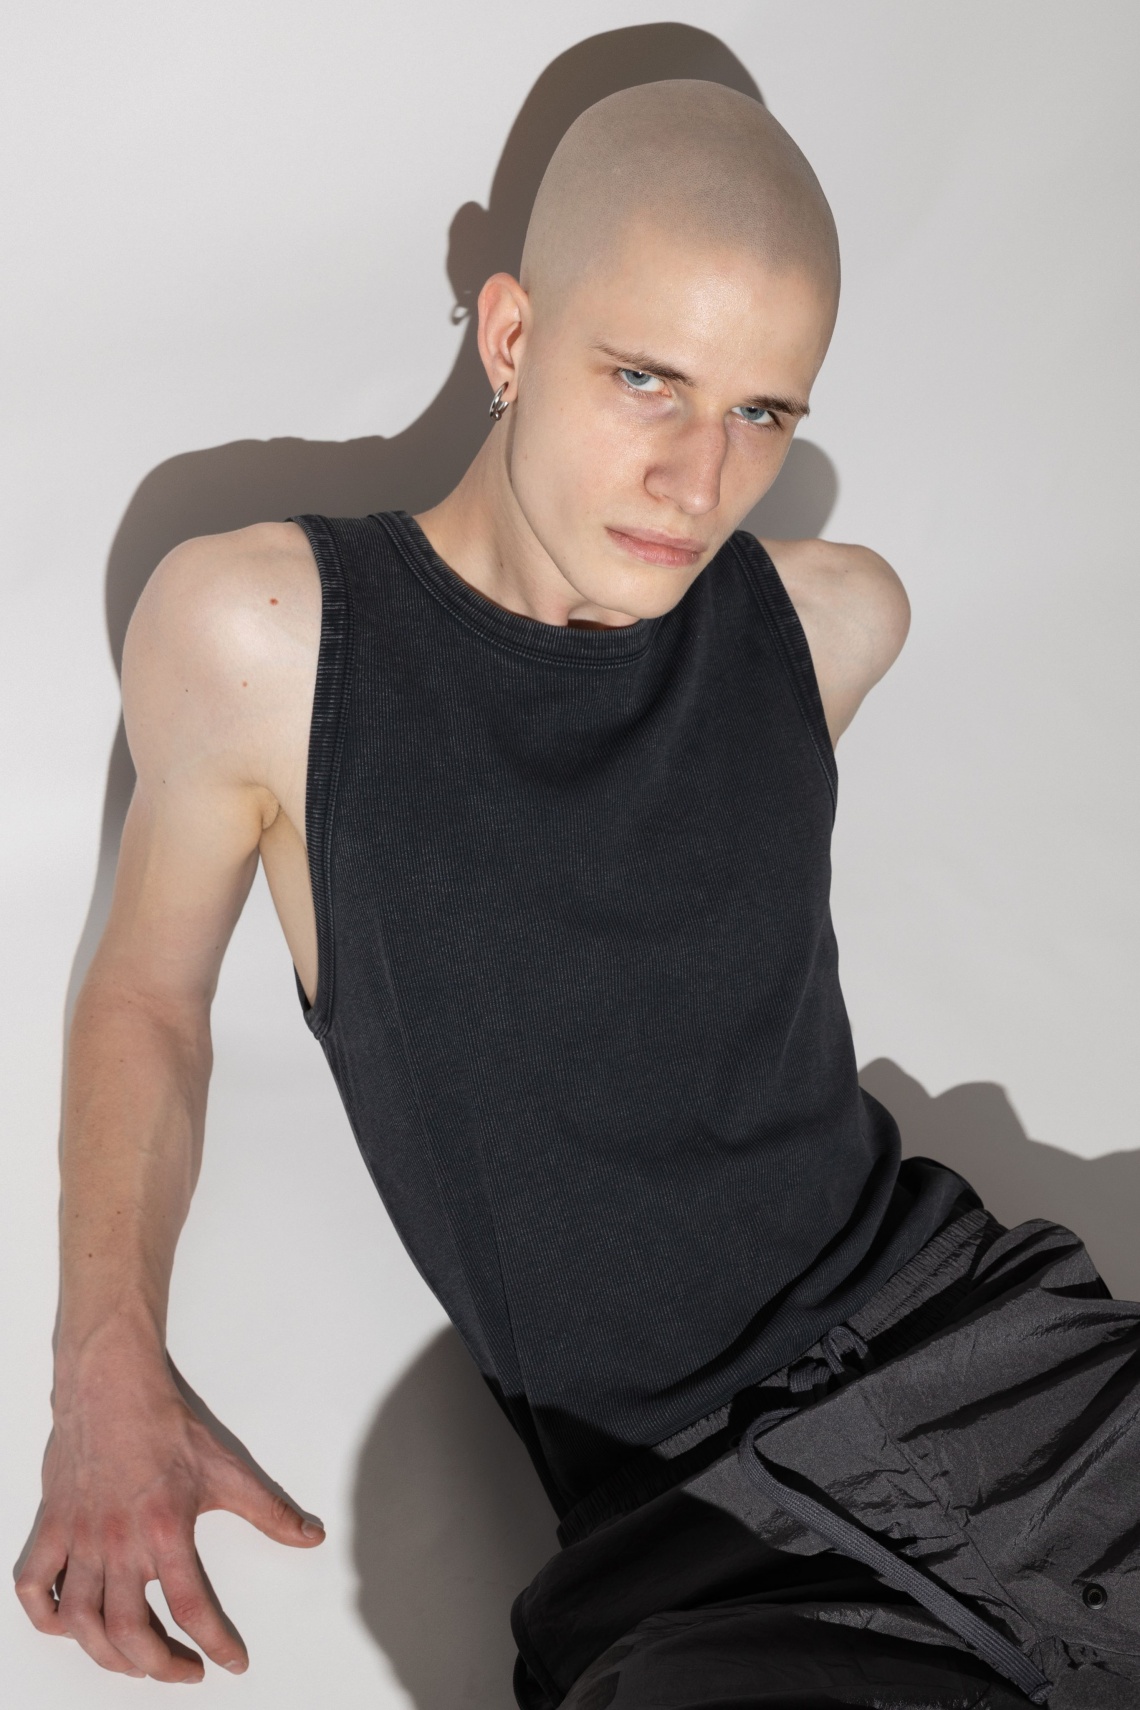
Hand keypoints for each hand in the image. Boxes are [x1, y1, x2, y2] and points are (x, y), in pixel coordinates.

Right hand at [14, 1347, 323, 1682]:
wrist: (112, 1385)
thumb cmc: (165, 1426)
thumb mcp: (227, 1469)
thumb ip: (269, 1510)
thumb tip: (311, 1536)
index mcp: (165, 1530)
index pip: (193, 1607)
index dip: (216, 1643)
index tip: (232, 1662)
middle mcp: (118, 1542)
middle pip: (129, 1632)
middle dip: (158, 1666)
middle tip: (182, 1672)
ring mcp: (79, 1538)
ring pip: (81, 1623)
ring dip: (107, 1655)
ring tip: (135, 1661)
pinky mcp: (52, 1527)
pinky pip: (34, 1588)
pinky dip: (47, 1618)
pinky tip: (73, 1626)